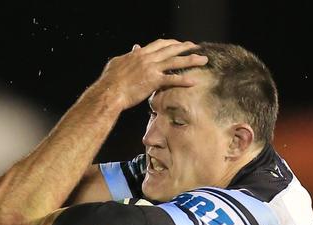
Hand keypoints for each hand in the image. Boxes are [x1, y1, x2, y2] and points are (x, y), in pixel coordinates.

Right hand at [91, 39, 207, 110]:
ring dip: (191, 60)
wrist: (109, 93)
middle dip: (185, 47)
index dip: (171, 43)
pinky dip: (184, 80)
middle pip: (171, 49)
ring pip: (175, 61)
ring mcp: (151, 69)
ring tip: (203, 60)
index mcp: (139, 54)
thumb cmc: (109, 81)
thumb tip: (134, 48)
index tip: (179, 44)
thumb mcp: (117, 63)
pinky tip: (194, 81)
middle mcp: (147, 58)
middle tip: (196, 48)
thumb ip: (128, 55)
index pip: (159, 44)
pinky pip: (172, 79)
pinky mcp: (153, 81)